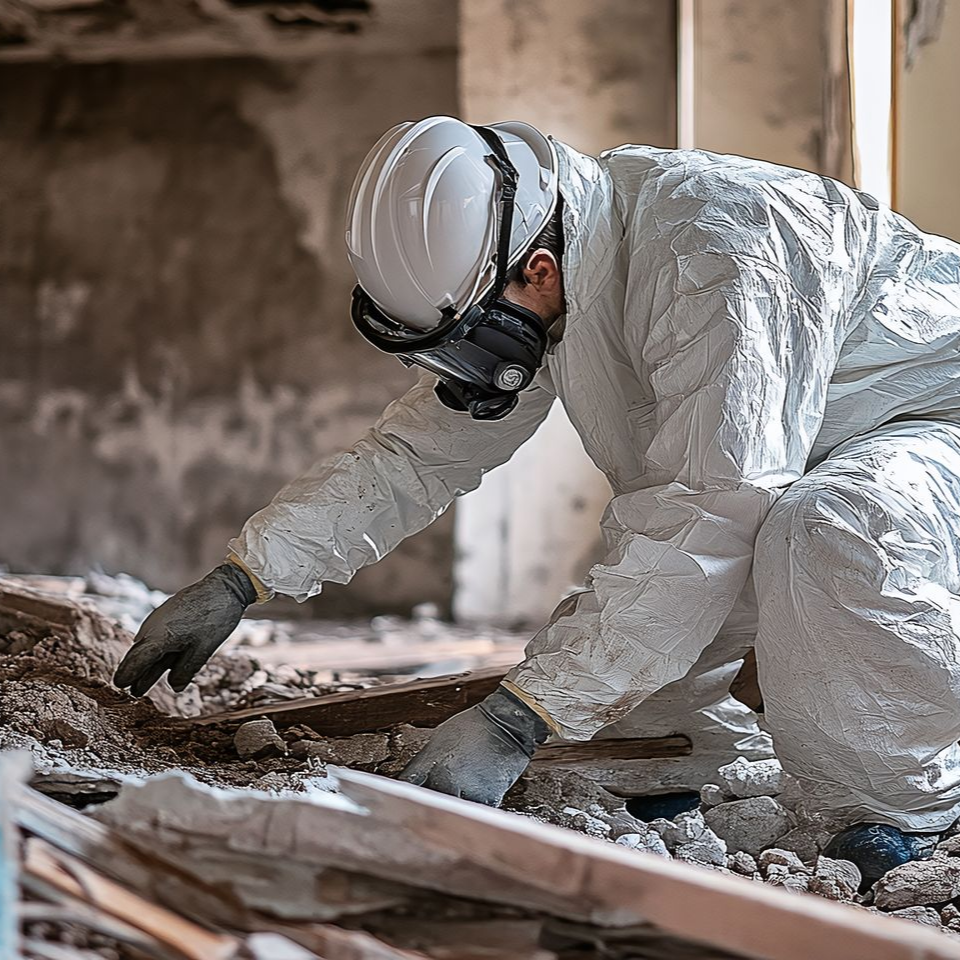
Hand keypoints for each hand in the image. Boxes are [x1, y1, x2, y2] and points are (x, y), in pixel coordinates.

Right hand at [113, 563, 256, 695]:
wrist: (225, 587)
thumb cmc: (215, 618)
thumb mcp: (203, 650)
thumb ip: (186, 670)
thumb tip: (174, 688)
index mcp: (159, 637)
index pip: (136, 661)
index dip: (128, 675)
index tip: (119, 686)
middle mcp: (153, 627)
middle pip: (138, 654)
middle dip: (134, 673)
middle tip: (129, 690)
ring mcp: (159, 619)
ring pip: (148, 646)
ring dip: (145, 664)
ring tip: (140, 685)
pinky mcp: (166, 614)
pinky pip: (155, 637)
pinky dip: (154, 652)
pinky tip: (157, 662)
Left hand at [398, 685, 547, 805]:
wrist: (506, 725)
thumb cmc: (472, 728)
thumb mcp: (439, 739)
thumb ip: (423, 763)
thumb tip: (407, 780)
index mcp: (432, 766)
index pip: (410, 787)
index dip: (402, 794)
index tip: (397, 801)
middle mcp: (448, 783)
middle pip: (431, 803)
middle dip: (429, 802)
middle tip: (431, 797)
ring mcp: (468, 794)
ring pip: (453, 810)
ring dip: (452, 806)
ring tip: (458, 792)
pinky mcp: (488, 800)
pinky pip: (473, 811)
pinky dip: (471, 806)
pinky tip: (473, 792)